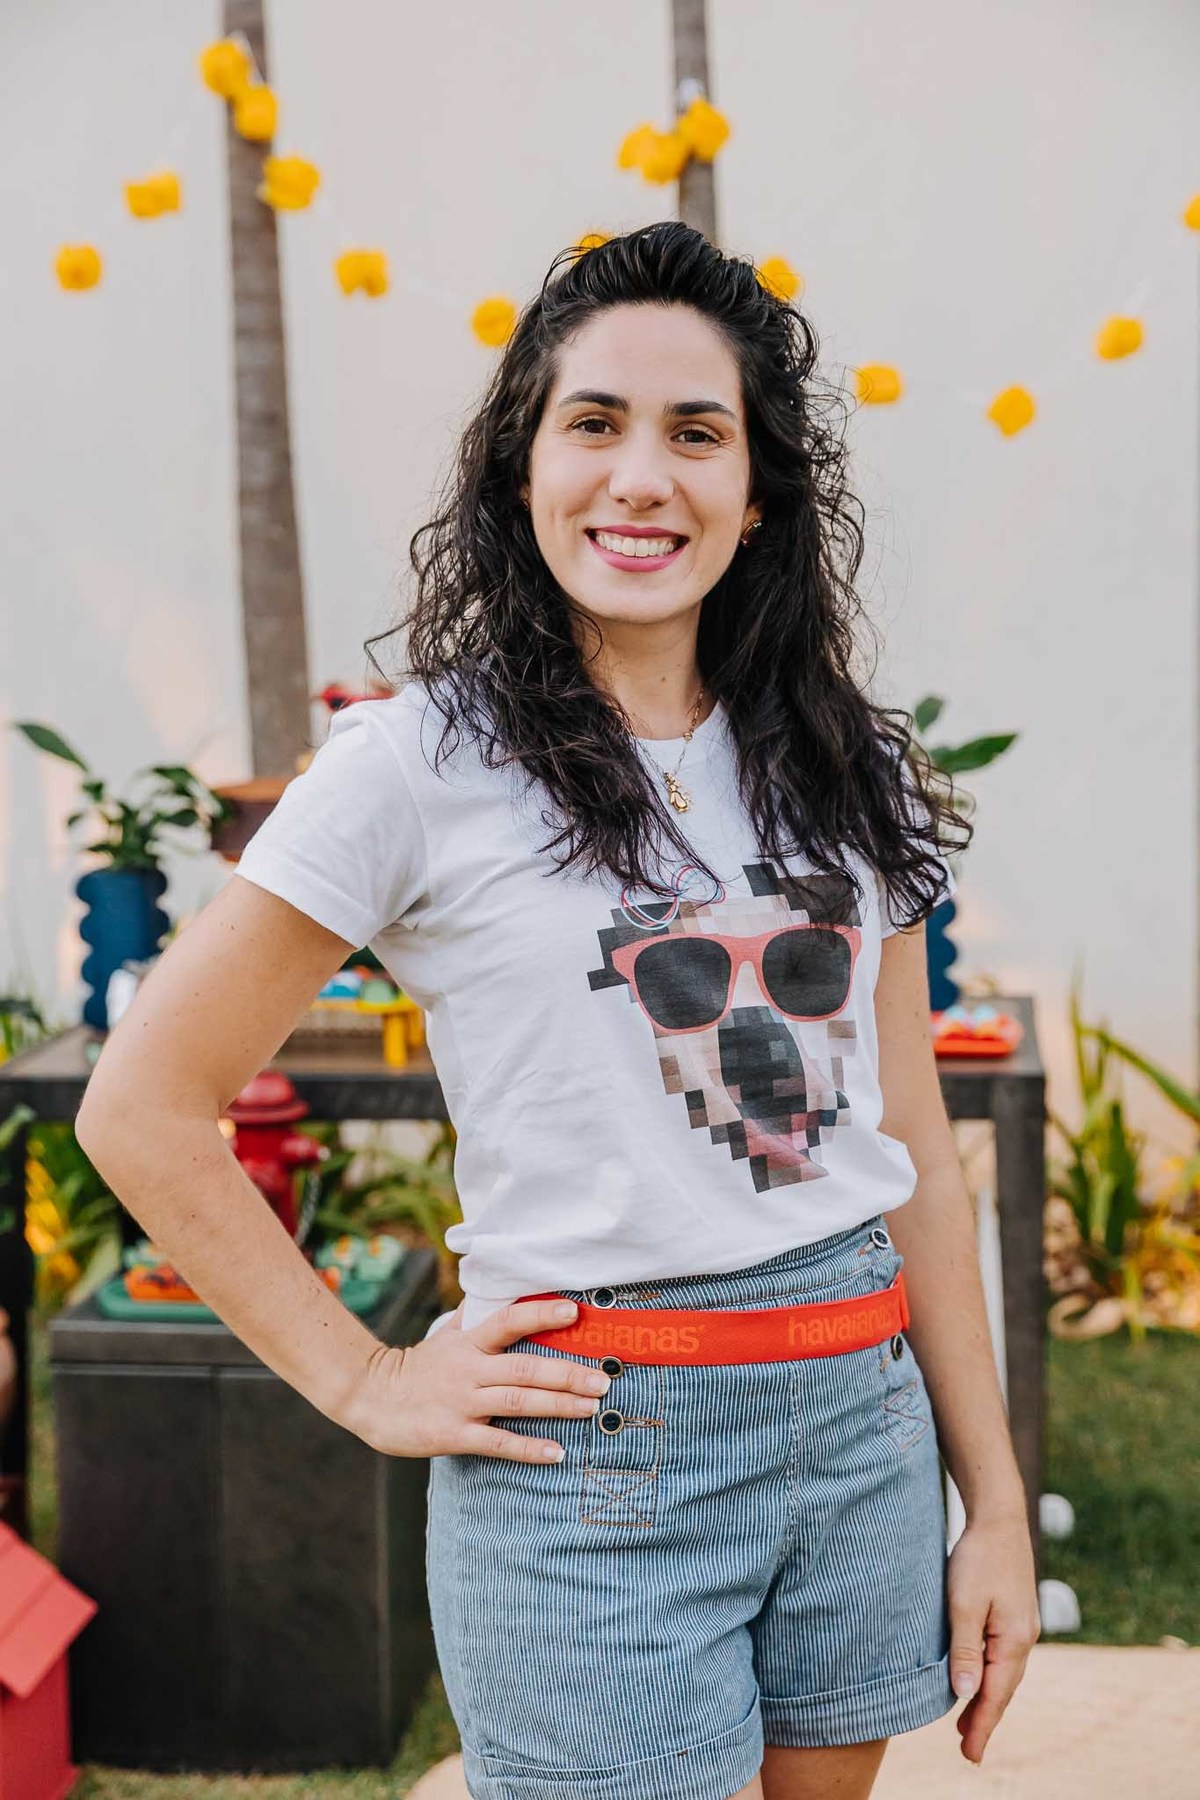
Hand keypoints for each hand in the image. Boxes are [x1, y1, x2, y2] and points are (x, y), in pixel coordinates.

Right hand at [340, 1297, 610, 1460]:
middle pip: (524, 1368)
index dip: (540, 1315)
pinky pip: (498, 1442)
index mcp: (468, 1342)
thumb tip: (498, 1284)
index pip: (507, 1321)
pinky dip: (529, 1448)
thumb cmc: (418, 1366)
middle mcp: (468, 1369)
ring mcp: (462, 1403)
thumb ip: (475, 1314)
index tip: (574, 1311)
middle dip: (568, 1374)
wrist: (370, 1398)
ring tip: (591, 1409)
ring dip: (558, 1406)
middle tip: (603, 1380)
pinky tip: (557, 1452)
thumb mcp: (446, 1335)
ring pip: (517, 1403)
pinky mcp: (454, 1434)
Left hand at [947, 1511, 1040, 1764]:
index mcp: (1014, 1640)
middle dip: (985, 1719)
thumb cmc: (978, 1557)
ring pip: (1003, 1673)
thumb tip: (964, 1694)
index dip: (982, 1726)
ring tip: (967, 1724)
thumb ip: (964, 1650)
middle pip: (1002, 1688)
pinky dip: (990, 1674)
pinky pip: (1002, 1655)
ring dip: (986, 1698)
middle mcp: (1023, 1638)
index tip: (969, 1755)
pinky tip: (978, 1678)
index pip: (995, 1695)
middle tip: (967, 1750)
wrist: (999, 1517)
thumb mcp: (963, 1604)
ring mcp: (1021, 1626)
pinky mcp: (1014, 1614)